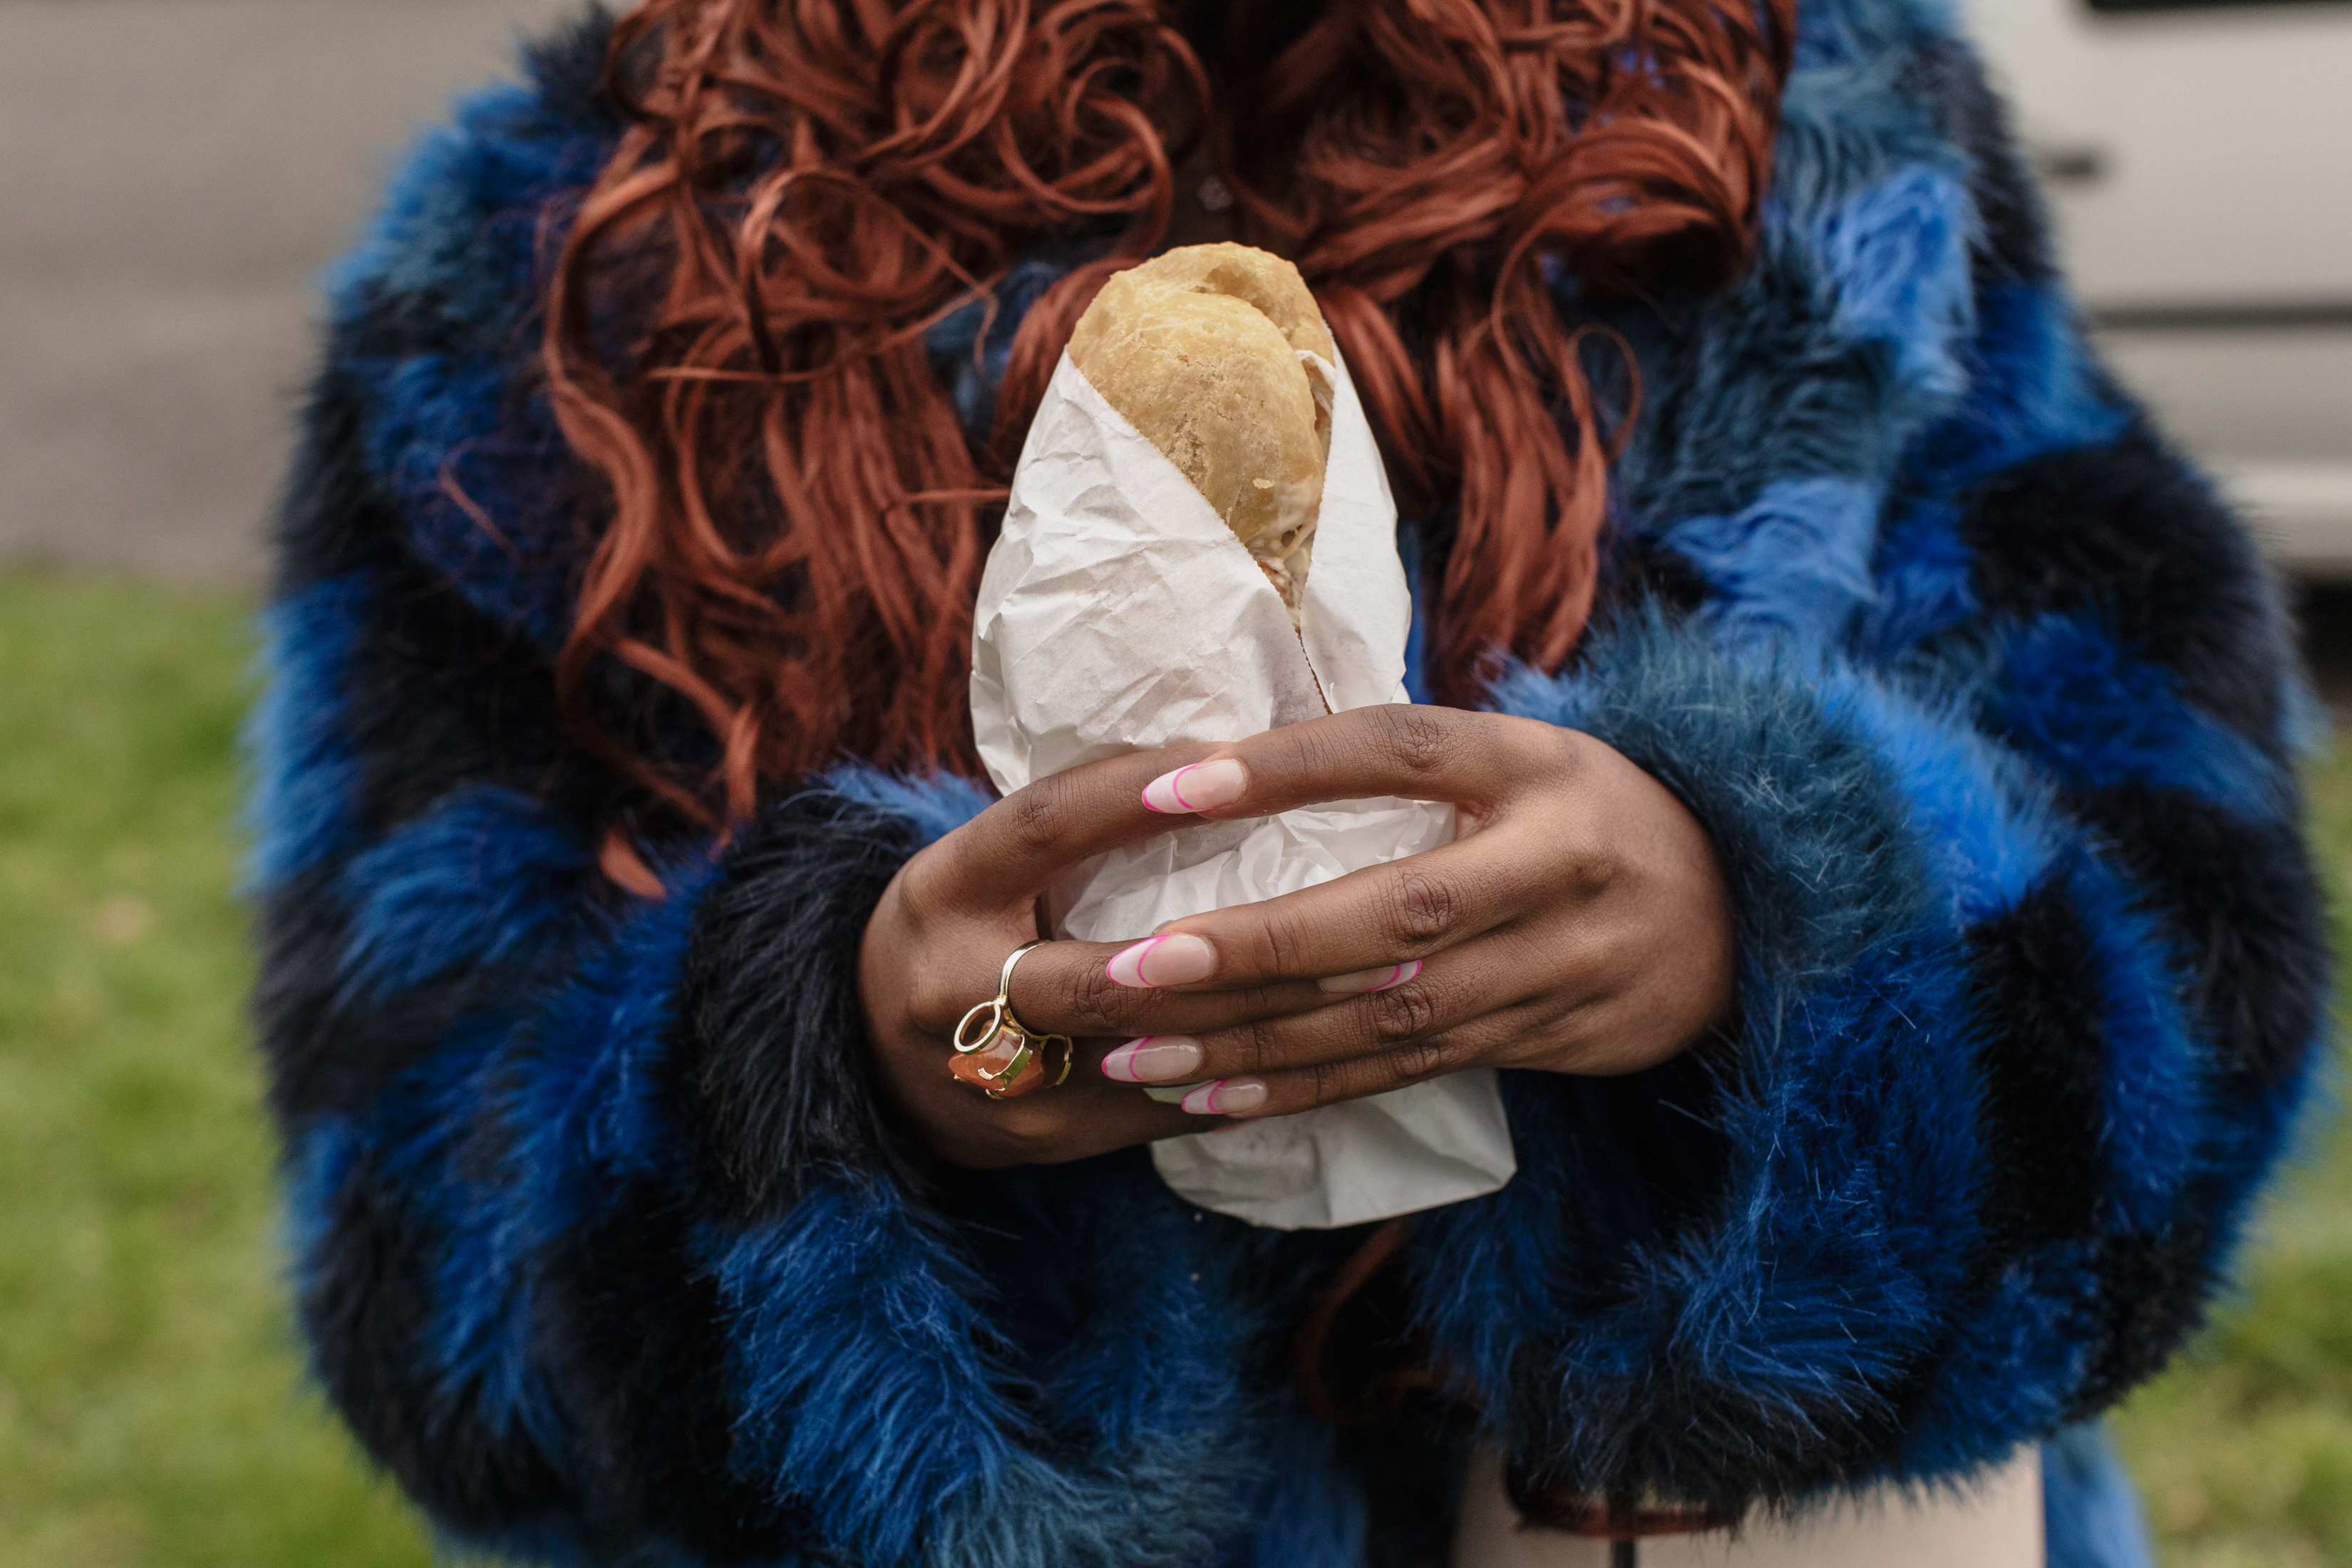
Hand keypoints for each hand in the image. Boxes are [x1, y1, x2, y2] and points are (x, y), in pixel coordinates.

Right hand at [858, 742, 1351, 1167]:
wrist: (863, 1055)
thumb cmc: (963, 924)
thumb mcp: (987, 857)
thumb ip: (1082, 821)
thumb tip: (1227, 753)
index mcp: (947, 888)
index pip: (1043, 825)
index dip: (1132, 795)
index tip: (1230, 763)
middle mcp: (958, 987)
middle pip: (1106, 972)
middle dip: (1239, 953)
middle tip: (1365, 919)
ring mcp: (999, 1079)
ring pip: (1150, 1054)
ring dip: (1270, 1023)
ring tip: (1381, 989)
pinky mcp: (1043, 1141)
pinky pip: (1166, 1111)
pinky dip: (1253, 1078)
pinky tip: (1338, 1052)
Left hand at [1083, 706, 1735, 1120]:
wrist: (1749, 914)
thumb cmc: (1591, 816)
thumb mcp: (1529, 755)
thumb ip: (1413, 760)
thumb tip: (1235, 754)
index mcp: (1537, 765)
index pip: (1400, 749)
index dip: (1285, 768)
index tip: (1165, 788)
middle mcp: (1556, 865)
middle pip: (1394, 914)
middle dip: (1255, 949)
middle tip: (1130, 969)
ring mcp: (1562, 965)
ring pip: (1390, 1017)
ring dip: (1257, 1042)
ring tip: (1136, 1052)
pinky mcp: (1549, 1039)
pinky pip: (1409, 1072)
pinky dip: (1308, 1090)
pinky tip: (1215, 1101)